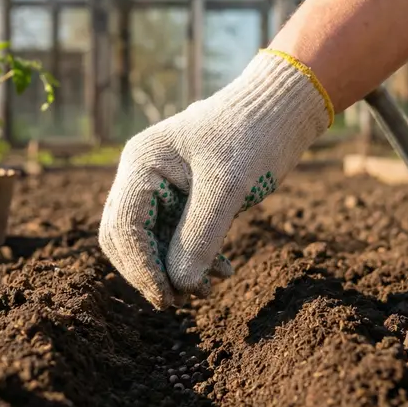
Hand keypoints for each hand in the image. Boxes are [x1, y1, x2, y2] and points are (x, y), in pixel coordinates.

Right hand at [98, 50, 332, 308]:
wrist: (283, 108)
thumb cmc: (254, 135)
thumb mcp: (228, 188)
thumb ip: (200, 236)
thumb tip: (178, 285)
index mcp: (143, 163)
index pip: (124, 227)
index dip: (142, 268)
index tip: (169, 298)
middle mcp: (141, 173)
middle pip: (124, 239)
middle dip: (152, 273)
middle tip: (185, 299)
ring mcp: (158, 184)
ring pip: (148, 242)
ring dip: (173, 270)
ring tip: (211, 285)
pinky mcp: (180, 195)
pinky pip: (172, 236)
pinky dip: (191, 258)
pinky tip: (221, 271)